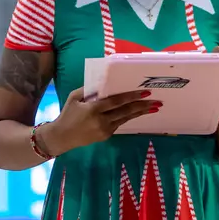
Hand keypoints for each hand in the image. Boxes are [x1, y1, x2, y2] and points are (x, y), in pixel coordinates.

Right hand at [44, 87, 160, 153]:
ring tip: (154, 107)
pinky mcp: (106, 135)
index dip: (131, 97)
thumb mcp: (74, 97)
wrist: (62, 137)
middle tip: (156, 101)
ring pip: (125, 119)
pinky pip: (120, 124)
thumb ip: (89, 90)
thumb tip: (103, 82)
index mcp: (93, 109)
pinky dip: (129, 117)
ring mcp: (105, 130)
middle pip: (125, 111)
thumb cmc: (68, 114)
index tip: (144, 93)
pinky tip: (139, 112)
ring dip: (140, 113)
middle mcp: (101, 120)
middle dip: (142, 106)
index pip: (116, 102)